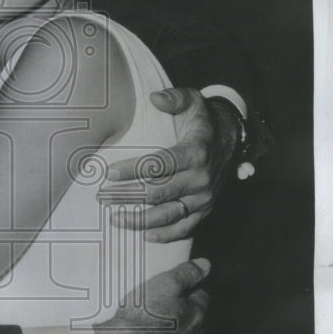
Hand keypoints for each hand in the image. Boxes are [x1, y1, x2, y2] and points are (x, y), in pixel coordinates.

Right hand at [94, 257, 209, 333]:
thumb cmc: (141, 316)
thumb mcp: (162, 284)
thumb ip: (186, 273)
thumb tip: (206, 264)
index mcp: (197, 314)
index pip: (203, 298)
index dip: (190, 293)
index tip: (179, 293)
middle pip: (199, 323)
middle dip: (189, 317)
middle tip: (168, 311)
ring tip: (161, 333)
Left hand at [106, 88, 236, 241]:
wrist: (231, 140)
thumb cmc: (203, 121)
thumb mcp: (193, 101)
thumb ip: (174, 98)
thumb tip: (155, 98)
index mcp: (195, 153)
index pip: (158, 165)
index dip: (132, 170)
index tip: (109, 174)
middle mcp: (201, 179)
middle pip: (158, 193)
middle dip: (127, 196)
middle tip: (101, 197)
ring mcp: (204, 198)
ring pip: (168, 214)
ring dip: (139, 220)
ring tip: (115, 218)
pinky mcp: (204, 210)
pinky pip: (185, 228)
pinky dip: (165, 234)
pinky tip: (144, 235)